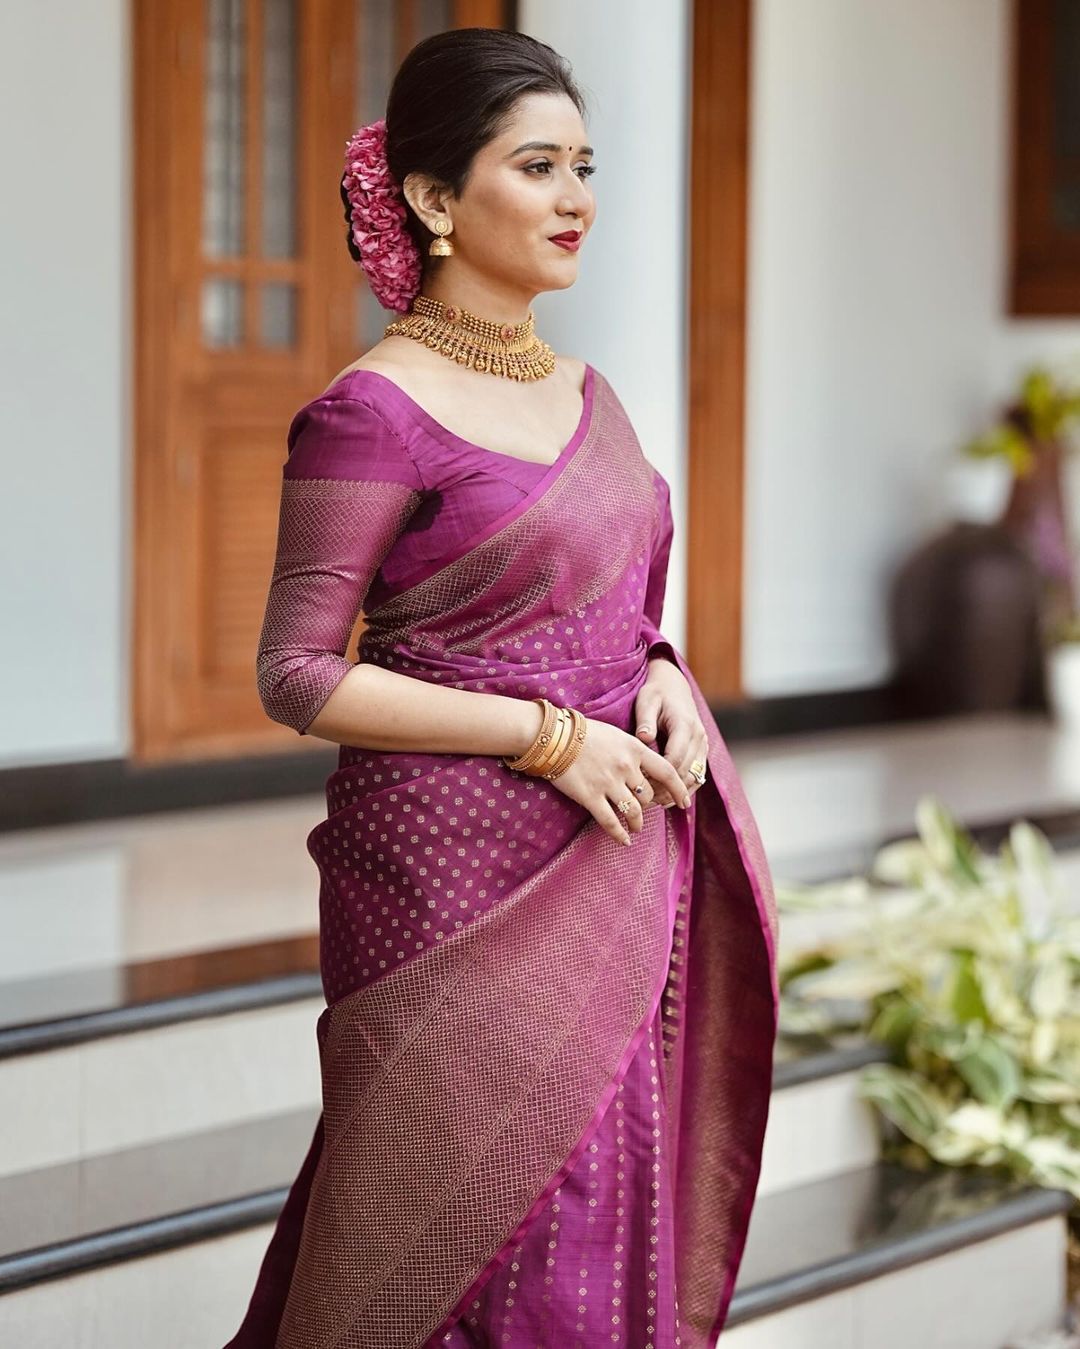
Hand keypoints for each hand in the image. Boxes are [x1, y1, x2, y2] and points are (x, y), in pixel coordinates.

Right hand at [547, 715, 692, 846]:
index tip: (684, 801)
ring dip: (637, 823)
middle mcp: (626, 767)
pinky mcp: (590, 797)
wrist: (553, 736)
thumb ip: (632, 751)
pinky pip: (611, 822)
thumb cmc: (583, 732)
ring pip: (634, 811)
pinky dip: (620, 834)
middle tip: (644, 810)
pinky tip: (624, 841)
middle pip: (648, 796)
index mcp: (635, 749)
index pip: (667, 772)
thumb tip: (644, 769)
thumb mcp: (616, 734)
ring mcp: (608, 783)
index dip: (679, 789)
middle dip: (648, 806)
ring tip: (636, 828)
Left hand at [632, 658, 708, 806]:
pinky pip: (698, 776)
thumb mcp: (647, 701)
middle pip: (686, 771)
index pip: (675, 758)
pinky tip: (669, 800)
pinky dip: (686, 790)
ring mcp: (703, 745)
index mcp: (685, 725)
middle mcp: (699, 737)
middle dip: (666, 788)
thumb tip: (644, 738)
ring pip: (694, 777)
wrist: (674, 686)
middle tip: (644, 802)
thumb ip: (646, 720)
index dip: (659, 776)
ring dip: (676, 793)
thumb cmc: (656, 693)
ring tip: (655, 804)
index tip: (640, 785)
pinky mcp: (702, 751)